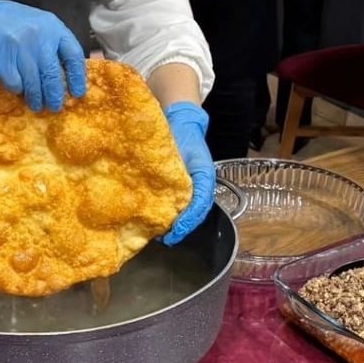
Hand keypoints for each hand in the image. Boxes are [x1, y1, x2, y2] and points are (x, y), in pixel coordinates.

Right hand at [0, 0, 85, 112]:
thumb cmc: (16, 24)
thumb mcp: (42, 26)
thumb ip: (55, 44)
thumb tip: (69, 76)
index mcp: (54, 27)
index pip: (74, 55)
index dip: (78, 77)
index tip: (78, 93)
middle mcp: (40, 36)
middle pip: (53, 74)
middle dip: (55, 95)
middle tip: (55, 106)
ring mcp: (21, 46)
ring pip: (34, 82)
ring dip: (36, 98)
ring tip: (36, 105)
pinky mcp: (2, 57)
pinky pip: (15, 83)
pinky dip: (17, 90)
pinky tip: (18, 90)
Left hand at [162, 102, 213, 244]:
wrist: (181, 123)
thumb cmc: (184, 137)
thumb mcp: (187, 153)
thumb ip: (186, 174)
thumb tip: (176, 200)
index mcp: (205, 178)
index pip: (200, 204)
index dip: (188, 220)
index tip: (174, 231)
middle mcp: (201, 186)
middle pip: (196, 214)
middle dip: (182, 228)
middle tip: (166, 239)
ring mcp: (193, 188)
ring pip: (189, 213)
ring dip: (178, 226)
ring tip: (162, 235)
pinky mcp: (182, 187)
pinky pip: (181, 206)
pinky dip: (172, 217)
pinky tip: (158, 222)